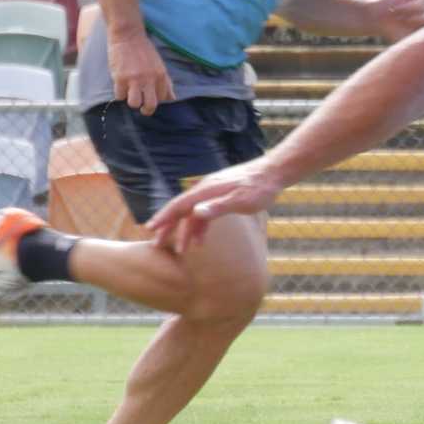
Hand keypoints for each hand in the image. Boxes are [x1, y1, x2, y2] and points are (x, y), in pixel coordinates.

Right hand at [106, 20, 174, 113]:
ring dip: (131, 101)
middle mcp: (149, 79)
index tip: (150, 96)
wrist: (128, 34)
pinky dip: (119, 92)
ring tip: (129, 93)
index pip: (162, 99)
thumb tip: (172, 98)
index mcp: (161, 75)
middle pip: (150, 106)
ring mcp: (134, 79)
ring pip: (134, 103)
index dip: (155, 100)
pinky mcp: (120, 78)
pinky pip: (119, 96)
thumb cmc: (144, 50)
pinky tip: (120, 84)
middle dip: (146, 110)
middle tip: (141, 106)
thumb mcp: (159, 65)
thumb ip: (166, 83)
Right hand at [149, 159, 284, 253]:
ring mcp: (212, 193)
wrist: (273, 173)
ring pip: (192, 214)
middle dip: (168, 226)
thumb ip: (218, 206)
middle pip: (181, 210)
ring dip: (185, 231)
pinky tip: (200, 241)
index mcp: (206, 190)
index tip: (150, 229)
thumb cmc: (258, 187)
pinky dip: (199, 228)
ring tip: (179, 250)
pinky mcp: (219, 197)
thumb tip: (196, 213)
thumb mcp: (240, 200)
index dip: (164, 217)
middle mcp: (205, 190)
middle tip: (156, 243)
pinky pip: (204, 214)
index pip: (179, 205)